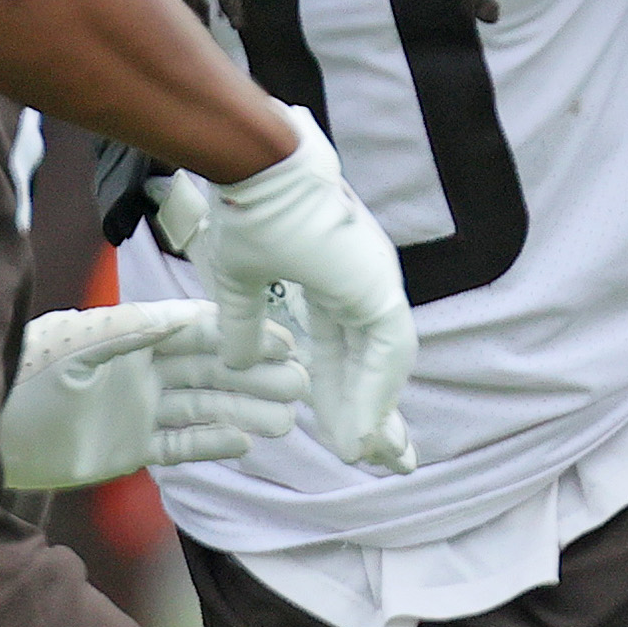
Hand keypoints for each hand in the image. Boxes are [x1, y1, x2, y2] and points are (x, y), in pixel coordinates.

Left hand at [0, 301, 307, 489]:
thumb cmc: (19, 378)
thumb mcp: (71, 348)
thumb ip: (124, 332)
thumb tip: (179, 315)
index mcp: (127, 335)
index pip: (194, 331)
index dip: (237, 335)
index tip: (280, 338)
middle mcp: (138, 368)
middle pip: (208, 369)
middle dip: (254, 374)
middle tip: (301, 381)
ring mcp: (136, 407)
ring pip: (202, 406)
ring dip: (244, 410)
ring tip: (286, 418)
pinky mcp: (129, 446)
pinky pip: (179, 444)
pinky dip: (211, 443)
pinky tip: (246, 442)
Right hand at [159, 110, 417, 473]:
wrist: (252, 165)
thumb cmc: (245, 206)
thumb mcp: (239, 281)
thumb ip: (245, 324)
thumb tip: (237, 361)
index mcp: (335, 279)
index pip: (345, 351)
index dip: (344, 396)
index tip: (348, 439)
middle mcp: (362, 282)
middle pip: (373, 364)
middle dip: (377, 415)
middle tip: (389, 462)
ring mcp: (373, 282)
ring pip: (384, 366)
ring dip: (377, 414)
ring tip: (376, 459)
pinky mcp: (375, 286)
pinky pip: (384, 354)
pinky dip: (374, 397)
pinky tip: (363, 435)